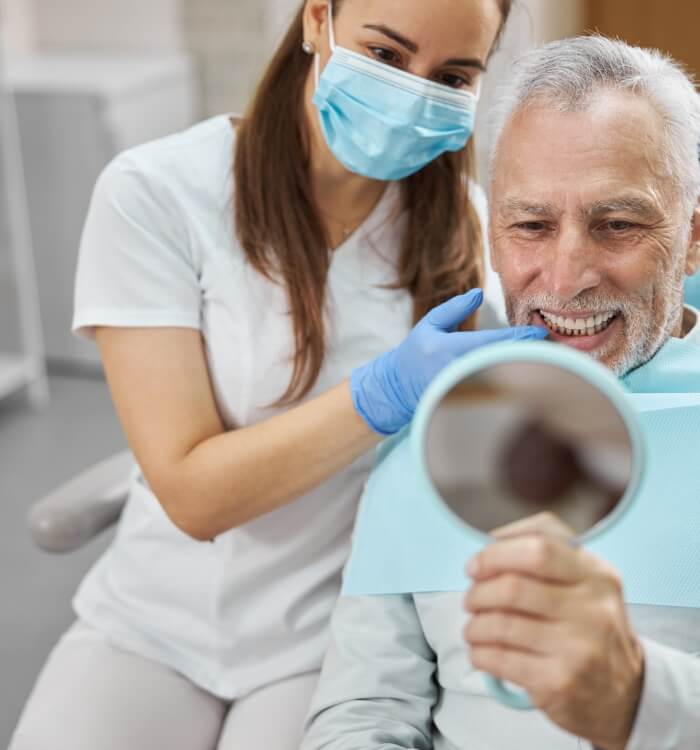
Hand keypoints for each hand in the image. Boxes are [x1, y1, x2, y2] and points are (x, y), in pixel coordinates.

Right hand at [350, 289, 547, 434]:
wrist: (397, 388)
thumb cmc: (415, 352)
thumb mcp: (430, 324)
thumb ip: (455, 308)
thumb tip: (480, 293)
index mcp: (448, 349)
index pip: (492, 343)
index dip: (519, 338)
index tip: (540, 333)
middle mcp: (457, 371)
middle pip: (503, 363)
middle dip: (529, 355)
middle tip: (554, 348)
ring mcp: (462, 390)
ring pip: (501, 379)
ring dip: (524, 370)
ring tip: (548, 361)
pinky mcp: (466, 403)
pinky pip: (494, 391)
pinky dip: (513, 383)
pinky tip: (529, 376)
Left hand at [464, 526, 643, 749]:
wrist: (623, 694)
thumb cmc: (590, 626)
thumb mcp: (586, 579)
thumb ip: (547, 549)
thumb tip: (493, 541)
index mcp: (596, 575)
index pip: (539, 549)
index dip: (496, 554)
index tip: (476, 565)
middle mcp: (593, 610)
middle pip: (513, 588)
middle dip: (479, 593)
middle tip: (472, 600)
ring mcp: (578, 648)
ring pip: (501, 625)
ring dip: (475, 625)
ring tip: (474, 628)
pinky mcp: (559, 683)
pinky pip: (500, 659)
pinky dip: (479, 653)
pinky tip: (481, 652)